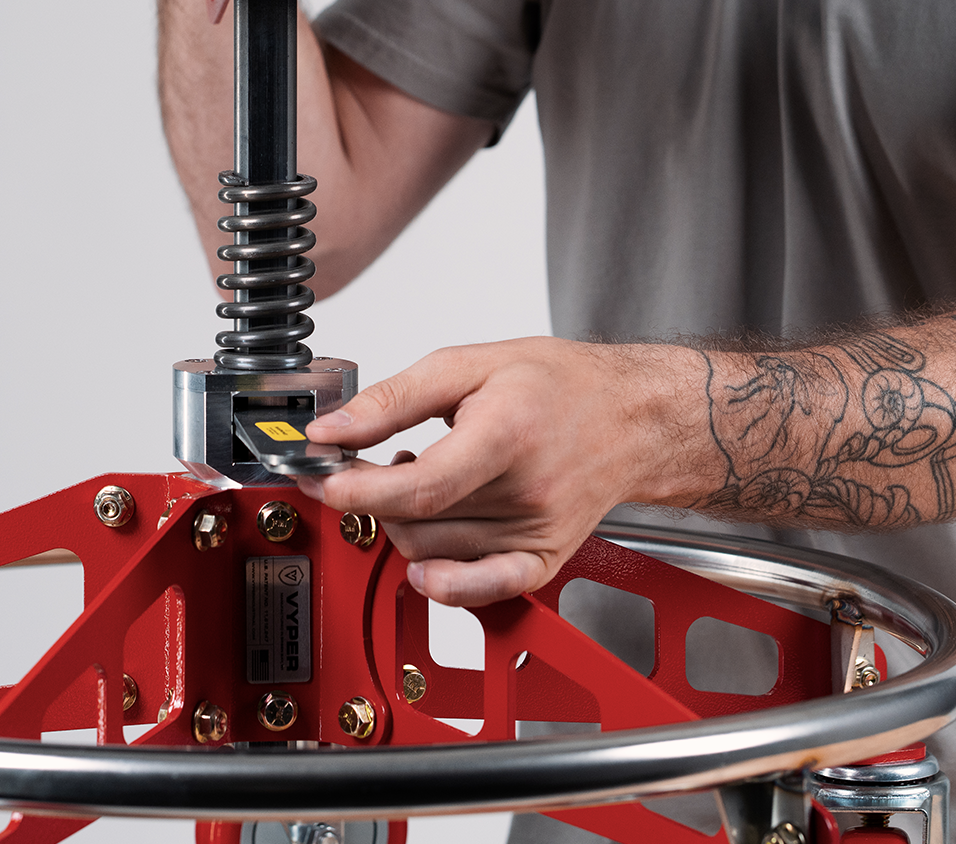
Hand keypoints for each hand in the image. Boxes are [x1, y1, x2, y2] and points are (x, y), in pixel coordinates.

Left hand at [299, 337, 710, 606]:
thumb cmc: (559, 384)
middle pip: (420, 523)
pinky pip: (482, 590)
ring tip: (418, 481)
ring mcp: (537, 532)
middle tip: (367, 464)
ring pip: (435, 554)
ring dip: (403, 525)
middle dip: (372, 499)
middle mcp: (527, 492)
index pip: (422, 486)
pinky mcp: (542, 559)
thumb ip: (392, 398)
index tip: (323, 479)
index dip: (361, 490)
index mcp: (507, 434)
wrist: (632, 416)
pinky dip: (443, 583)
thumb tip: (332, 429)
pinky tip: (425, 560)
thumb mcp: (468, 364)